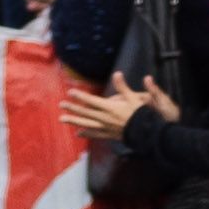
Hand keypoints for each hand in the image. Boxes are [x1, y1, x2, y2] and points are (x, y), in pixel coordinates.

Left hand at [60, 72, 178, 142]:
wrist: (147, 132)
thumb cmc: (141, 113)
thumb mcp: (134, 97)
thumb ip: (123, 87)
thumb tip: (117, 73)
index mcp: (110, 108)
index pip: (91, 100)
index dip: (80, 96)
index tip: (70, 92)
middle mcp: (105, 118)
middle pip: (85, 112)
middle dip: (73, 108)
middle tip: (61, 105)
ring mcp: (106, 127)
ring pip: (86, 124)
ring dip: (74, 121)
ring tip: (62, 119)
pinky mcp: (109, 134)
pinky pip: (95, 134)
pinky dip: (86, 133)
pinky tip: (78, 133)